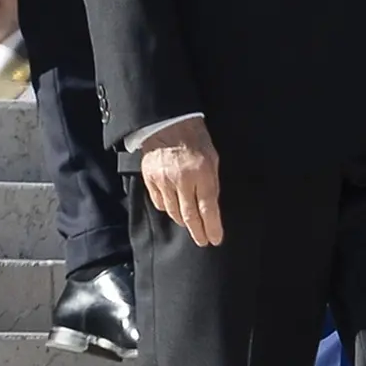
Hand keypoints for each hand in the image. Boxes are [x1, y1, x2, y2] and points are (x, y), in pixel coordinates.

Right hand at [137, 118, 223, 246]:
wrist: (167, 124)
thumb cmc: (195, 139)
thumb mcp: (212, 158)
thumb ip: (212, 183)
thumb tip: (211, 207)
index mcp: (201, 173)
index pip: (208, 209)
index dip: (212, 228)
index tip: (215, 239)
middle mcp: (181, 180)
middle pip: (189, 216)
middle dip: (198, 232)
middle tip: (203, 241)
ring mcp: (163, 181)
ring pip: (173, 212)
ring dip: (183, 221)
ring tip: (191, 225)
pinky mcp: (150, 179)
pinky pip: (159, 203)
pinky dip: (168, 208)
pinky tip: (174, 208)